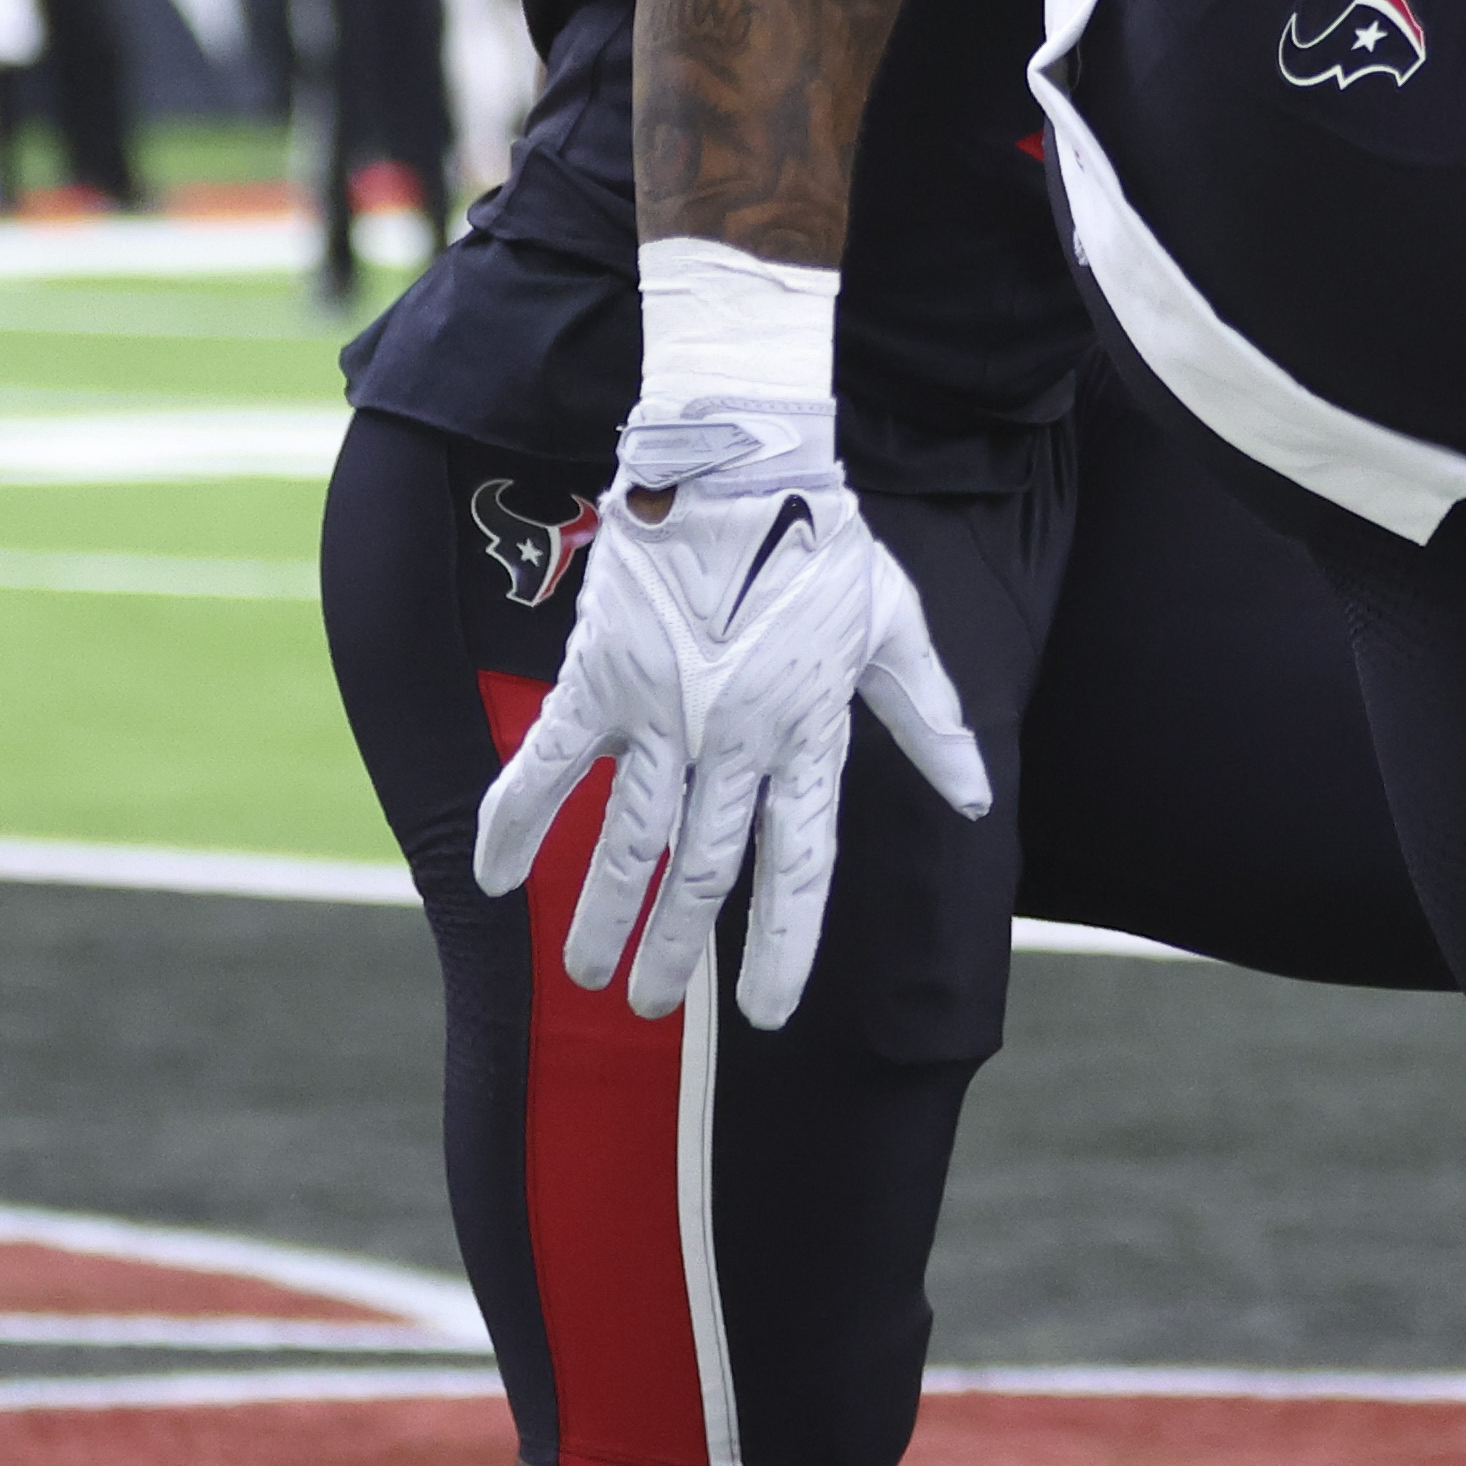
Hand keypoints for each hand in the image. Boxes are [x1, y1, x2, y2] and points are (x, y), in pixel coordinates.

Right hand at [467, 405, 992, 1026]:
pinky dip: (516, 822)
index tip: (768, 1010)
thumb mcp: (894, 627)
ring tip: (585, 973)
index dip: (784, 943)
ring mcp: (665, 711)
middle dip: (676, 949)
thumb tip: (975, 799)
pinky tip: (491, 879)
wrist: (740, 455)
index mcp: (809, 733)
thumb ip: (929, 720)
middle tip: (649, 1003)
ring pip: (630, 841)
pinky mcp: (602, 676)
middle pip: (704, 871)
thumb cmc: (824, 537)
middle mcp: (738, 737)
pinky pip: (549, 766)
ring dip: (602, 914)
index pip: (800, 864)